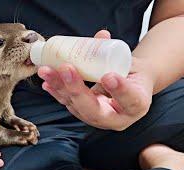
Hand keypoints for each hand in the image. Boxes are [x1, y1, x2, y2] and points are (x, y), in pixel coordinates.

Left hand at [37, 30, 154, 130]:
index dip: (119, 90)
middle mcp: (117, 119)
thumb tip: (101, 35)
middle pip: (95, 110)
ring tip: (47, 71)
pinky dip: (56, 92)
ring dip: (60, 88)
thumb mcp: (132, 62)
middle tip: (66, 69)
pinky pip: (68, 104)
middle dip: (77, 90)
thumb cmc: (133, 74)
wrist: (129, 87)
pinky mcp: (84, 114)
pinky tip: (46, 82)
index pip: (131, 100)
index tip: (108, 76)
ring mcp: (98, 119)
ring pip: (77, 107)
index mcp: (138, 105)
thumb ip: (118, 51)